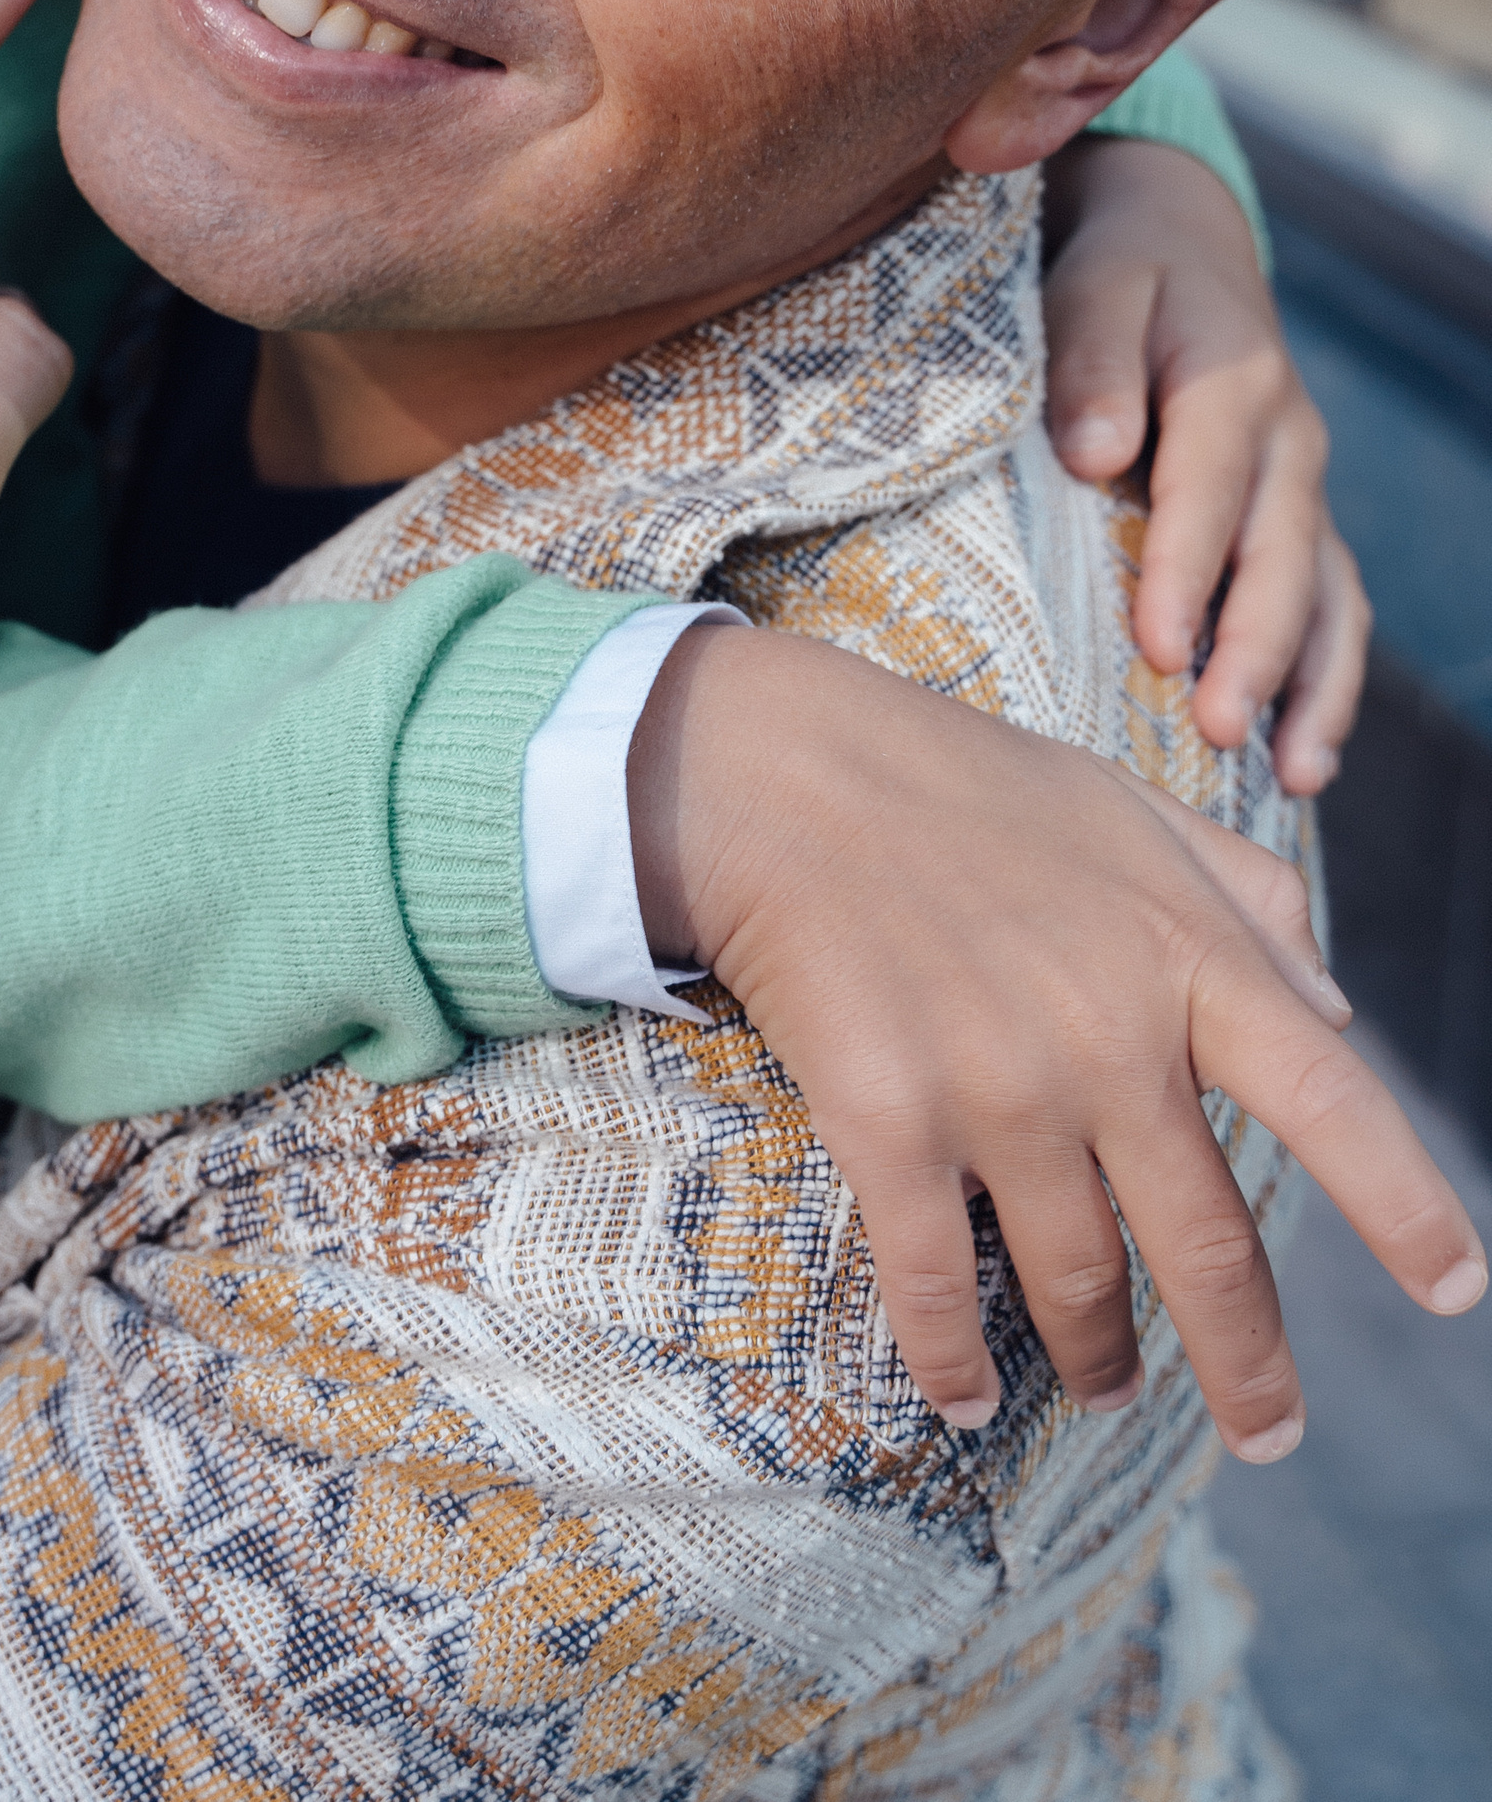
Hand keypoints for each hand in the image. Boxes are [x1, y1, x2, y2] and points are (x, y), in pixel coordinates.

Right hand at [632, 622, 1484, 1456]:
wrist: (783, 774)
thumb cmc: (963, 784)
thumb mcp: (1134, 811)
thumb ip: (1254, 902)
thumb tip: (1337, 1012)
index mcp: (1188, 958)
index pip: (1336, 1103)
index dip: (1407, 1208)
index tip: (1454, 1290)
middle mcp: (1111, 1041)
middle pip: (1211, 1250)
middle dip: (1250, 1367)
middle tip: (1269, 1433)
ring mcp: (998, 1090)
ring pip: (1079, 1283)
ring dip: (1103, 1359)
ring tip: (1111, 1387)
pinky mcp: (889, 1124)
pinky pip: (935, 1285)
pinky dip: (954, 1362)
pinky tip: (967, 1399)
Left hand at [1043, 134, 1366, 789]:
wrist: (1182, 248)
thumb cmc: (1122, 276)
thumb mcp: (1095, 288)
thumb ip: (1092, 363)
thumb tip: (1096, 454)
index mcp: (1235, 383)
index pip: (1211, 487)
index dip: (1188, 569)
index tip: (1158, 646)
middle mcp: (1291, 444)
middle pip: (1282, 557)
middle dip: (1256, 651)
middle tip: (1218, 729)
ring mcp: (1305, 489)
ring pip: (1328, 596)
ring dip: (1314, 688)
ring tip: (1292, 776)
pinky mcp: (1301, 522)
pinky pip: (1333, 608)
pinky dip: (1326, 681)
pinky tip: (1302, 756)